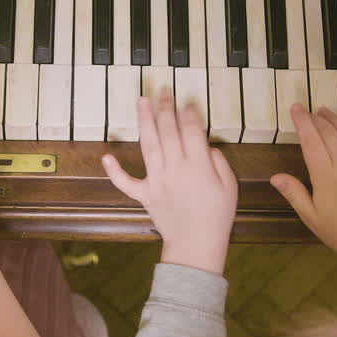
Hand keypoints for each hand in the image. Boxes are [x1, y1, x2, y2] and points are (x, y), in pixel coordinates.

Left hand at [102, 94, 236, 275]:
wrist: (196, 245)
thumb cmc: (216, 216)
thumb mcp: (229, 186)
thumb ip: (218, 161)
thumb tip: (205, 145)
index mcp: (198, 165)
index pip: (191, 130)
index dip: (189, 113)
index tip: (188, 103)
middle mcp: (175, 168)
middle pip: (168, 130)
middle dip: (166, 108)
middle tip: (163, 91)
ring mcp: (157, 180)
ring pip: (148, 144)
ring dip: (144, 120)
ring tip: (141, 101)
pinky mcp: (145, 194)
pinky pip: (126, 182)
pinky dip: (114, 170)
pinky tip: (106, 156)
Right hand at [271, 105, 336, 293]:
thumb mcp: (310, 216)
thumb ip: (294, 193)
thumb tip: (275, 176)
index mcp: (325, 176)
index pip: (311, 141)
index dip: (302, 122)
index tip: (295, 108)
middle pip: (329, 133)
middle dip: (316, 119)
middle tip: (308, 111)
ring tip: (326, 111)